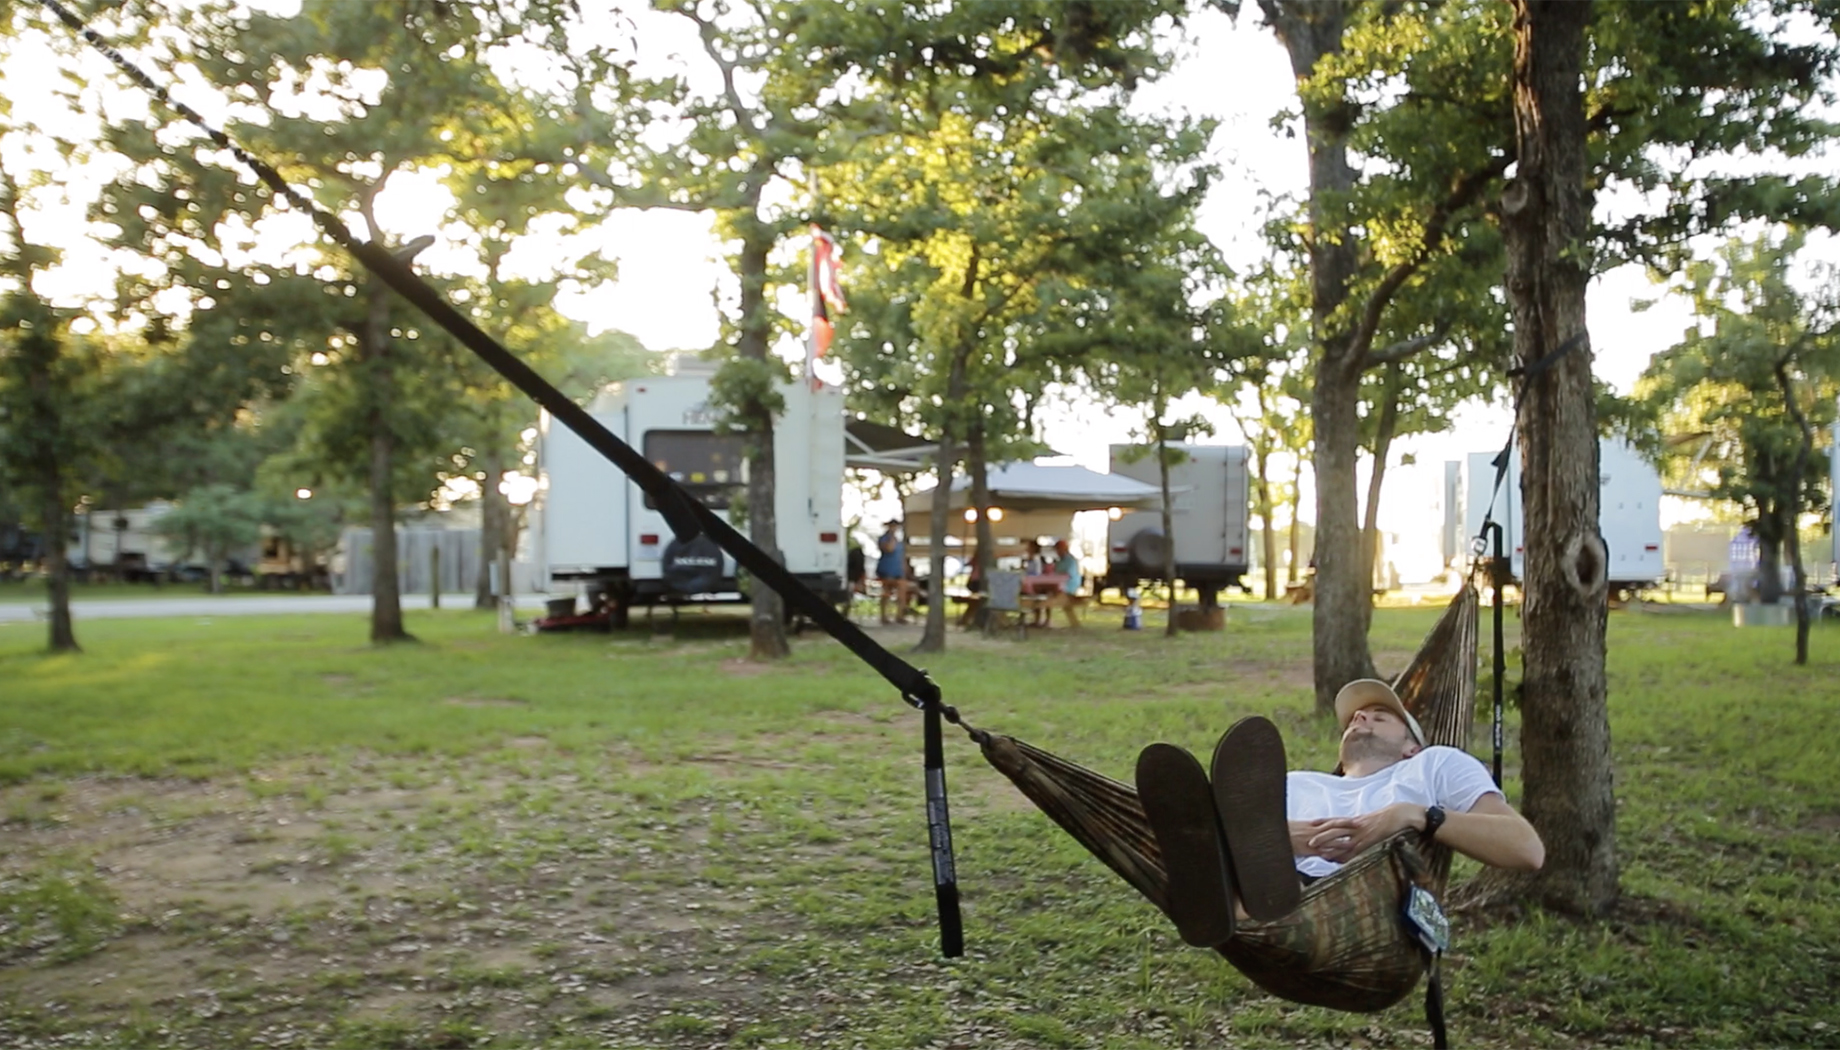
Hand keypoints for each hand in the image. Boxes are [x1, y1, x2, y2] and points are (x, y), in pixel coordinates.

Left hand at [1297, 803, 1422, 863]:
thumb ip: (1361, 826)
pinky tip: (1338, 858)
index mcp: (1356, 820)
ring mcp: (1361, 833)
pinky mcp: (1368, 840)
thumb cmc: (1389, 818)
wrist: (1402, 814)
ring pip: (1340, 838)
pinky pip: (1354, 847)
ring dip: (1328, 845)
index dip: (1323, 823)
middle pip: (1333, 829)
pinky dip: (1345, 853)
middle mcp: (1355, 825)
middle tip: (1308, 842)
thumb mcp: (1371, 820)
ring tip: (1317, 850)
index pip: (1335, 821)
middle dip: (1320, 835)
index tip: (1311, 825)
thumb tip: (1354, 831)